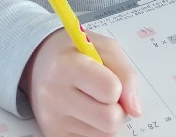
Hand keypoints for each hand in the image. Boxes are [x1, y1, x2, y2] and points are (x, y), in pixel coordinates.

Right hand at [21, 29, 141, 135]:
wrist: (39, 62)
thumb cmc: (77, 52)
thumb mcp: (104, 47)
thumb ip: (126, 74)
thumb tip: (135, 109)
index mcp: (66, 66)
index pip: (111, 90)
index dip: (118, 86)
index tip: (110, 77)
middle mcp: (55, 95)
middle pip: (109, 119)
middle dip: (117, 108)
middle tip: (106, 93)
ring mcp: (52, 120)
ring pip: (103, 134)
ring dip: (106, 119)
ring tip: (93, 99)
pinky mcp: (53, 135)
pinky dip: (95, 130)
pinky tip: (85, 112)